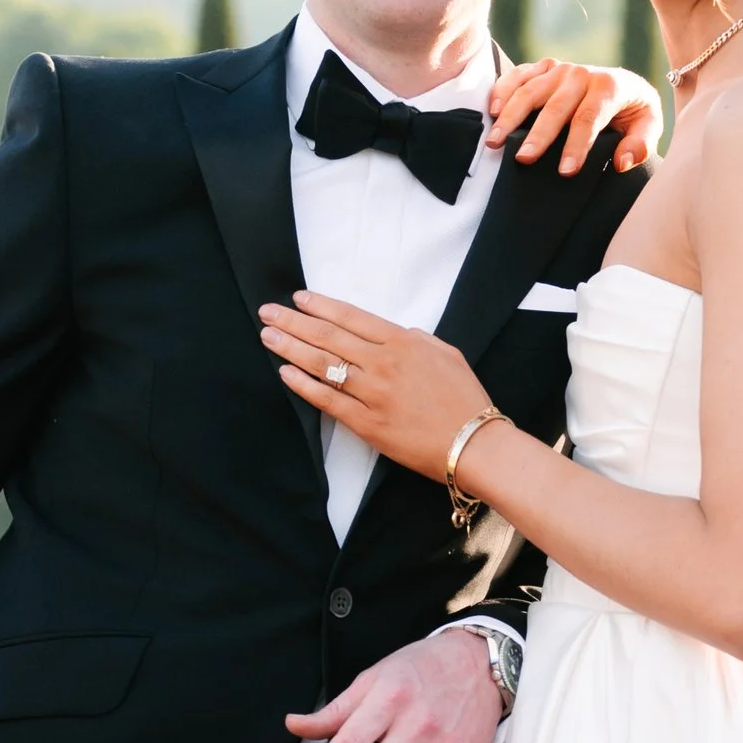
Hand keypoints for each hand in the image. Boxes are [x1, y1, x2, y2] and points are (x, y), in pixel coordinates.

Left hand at [261, 291, 493, 491]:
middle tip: (267, 312)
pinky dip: (304, 386)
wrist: (474, 444)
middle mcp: (383, 363)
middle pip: (328, 337)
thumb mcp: (447, 354)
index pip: (352, 317)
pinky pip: (327, 401)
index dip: (321, 306)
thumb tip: (397, 333)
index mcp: (403, 342)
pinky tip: (285, 373)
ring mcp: (373, 394)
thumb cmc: (465, 399)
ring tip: (268, 337)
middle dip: (293, 322)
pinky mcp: (367, 424)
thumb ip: (417, 339)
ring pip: (322, 365)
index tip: (298, 298)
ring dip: (290, 348)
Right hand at [487, 54, 659, 173]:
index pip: (589, 118)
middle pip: (555, 106)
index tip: (565, 171)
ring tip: (496, 141)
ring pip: (531, 90)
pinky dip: (503, 90)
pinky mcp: (544, 67)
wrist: (624, 83)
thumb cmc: (633, 111)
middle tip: (523, 160)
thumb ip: (641, 144)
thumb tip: (621, 161)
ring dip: (511, 116)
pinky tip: (492, 112)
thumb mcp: (649, 125)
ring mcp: (560, 68)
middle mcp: (581, 74)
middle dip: (539, 134)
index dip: (577, 145)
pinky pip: (518, 75)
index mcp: (609, 86)